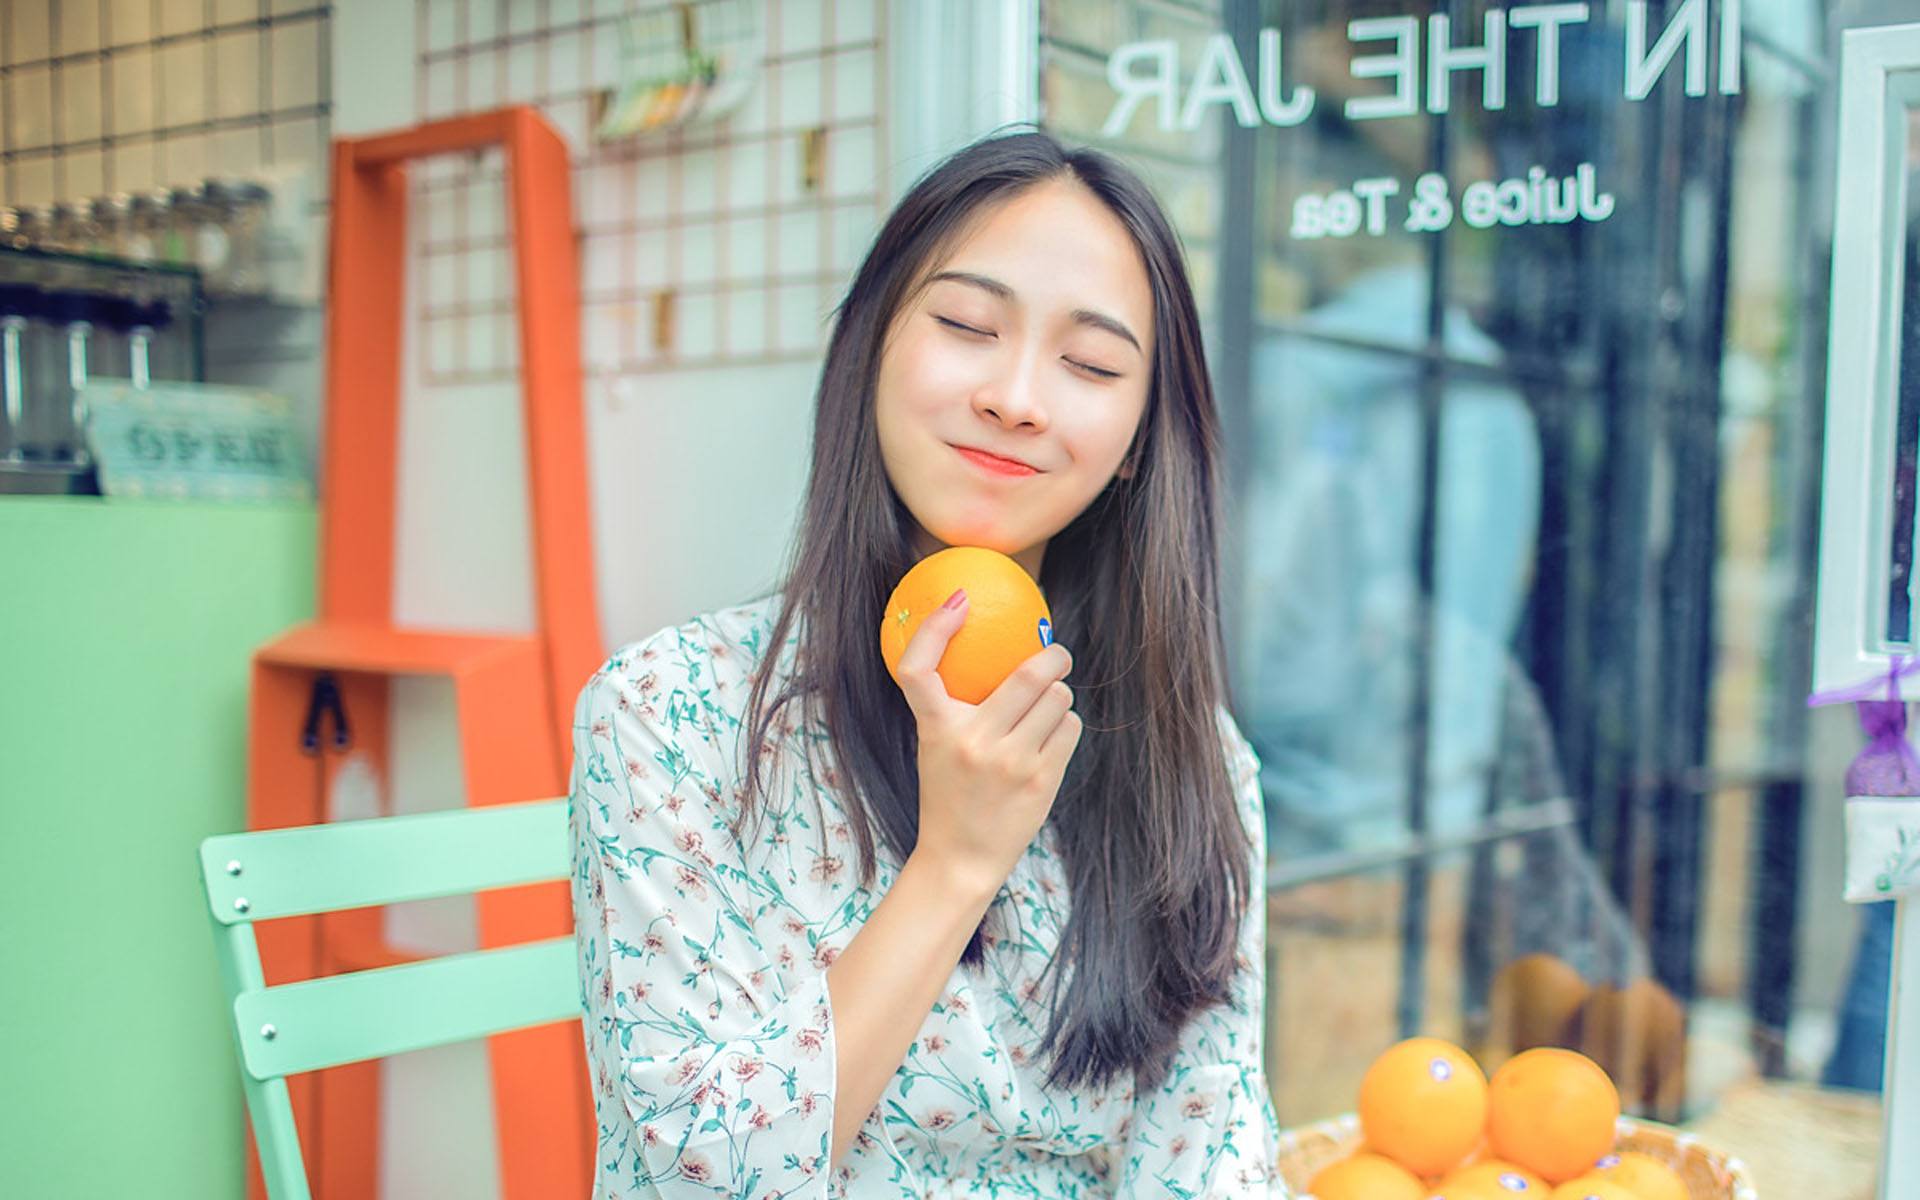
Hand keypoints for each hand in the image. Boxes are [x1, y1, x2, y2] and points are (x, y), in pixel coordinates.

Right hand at [892, 590, 1082, 897]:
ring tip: (1046, 713)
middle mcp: (973, 741)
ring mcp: (1011, 762)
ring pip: (1059, 699)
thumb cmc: (949, 794)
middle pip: (1032, 673)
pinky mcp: (1041, 781)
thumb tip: (1000, 650)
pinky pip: (1071, 727)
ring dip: (1058, 699)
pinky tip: (1051, 739)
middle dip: (1055, 656)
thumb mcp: (936, 747)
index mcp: (937, 728)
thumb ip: (957, 707)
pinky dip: (1065, 726)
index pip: (919, 668)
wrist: (960, 859)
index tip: (960, 601)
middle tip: (1057, 655)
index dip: (935, 628)